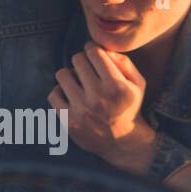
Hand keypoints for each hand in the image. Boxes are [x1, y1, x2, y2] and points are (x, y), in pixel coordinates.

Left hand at [47, 42, 156, 173]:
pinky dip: (60, 92)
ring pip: (62, 74)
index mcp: (116, 86)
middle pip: (77, 60)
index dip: (92, 49)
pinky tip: (70, 96)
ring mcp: (81, 110)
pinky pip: (53, 94)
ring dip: (69, 75)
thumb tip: (102, 48)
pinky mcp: (68, 121)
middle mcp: (97, 98)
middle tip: (87, 70)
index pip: (94, 52)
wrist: (122, 143)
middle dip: (82, 61)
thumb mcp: (138, 84)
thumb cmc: (129, 108)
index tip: (93, 55)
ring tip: (78, 83)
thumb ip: (124, 62)